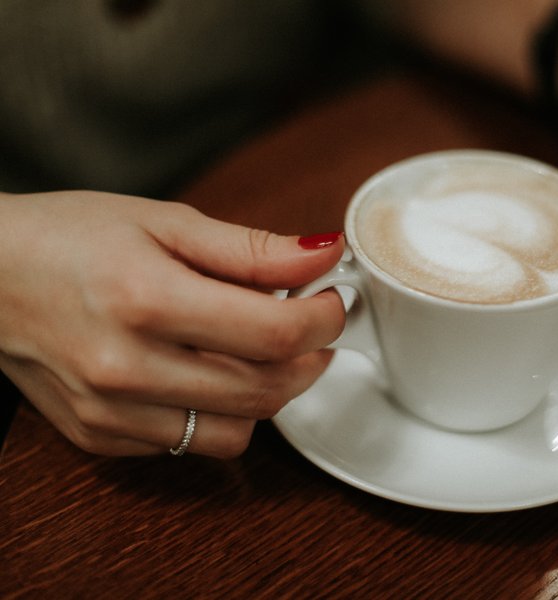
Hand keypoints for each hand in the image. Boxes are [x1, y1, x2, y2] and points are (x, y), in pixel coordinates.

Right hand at [0, 191, 345, 456]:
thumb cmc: (70, 237)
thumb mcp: (164, 222)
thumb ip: (250, 249)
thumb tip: (322, 257)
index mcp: (146, 300)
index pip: (275, 334)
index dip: (324, 318)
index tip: (333, 299)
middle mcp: (126, 368)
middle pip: (267, 389)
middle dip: (310, 356)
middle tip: (309, 323)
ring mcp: (110, 412)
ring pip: (238, 431)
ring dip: (270, 391)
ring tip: (260, 349)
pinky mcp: (100, 438)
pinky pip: (193, 443)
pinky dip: (220, 412)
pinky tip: (208, 371)